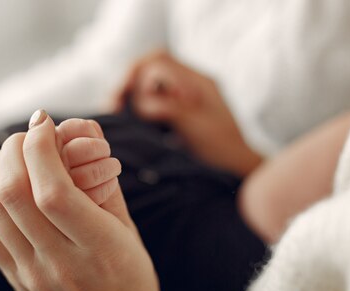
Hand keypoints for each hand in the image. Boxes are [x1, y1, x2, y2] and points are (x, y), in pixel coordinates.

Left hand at [0, 111, 162, 290]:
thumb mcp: (130, 236)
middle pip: (13, 194)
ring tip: (13, 156)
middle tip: (28, 135)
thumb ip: (104, 186)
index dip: (41, 146)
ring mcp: (30, 275)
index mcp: (99, 249)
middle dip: (13, 149)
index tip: (44, 121)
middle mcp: (58, 263)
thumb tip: (80, 137)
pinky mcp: (14, 281)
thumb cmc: (131, 286)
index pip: (53, 190)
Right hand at [112, 50, 261, 176]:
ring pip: (146, 87)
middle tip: (113, 106)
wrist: (237, 170)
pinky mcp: (175, 117)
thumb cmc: (223, 150)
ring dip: (130, 97)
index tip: (126, 95)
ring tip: (115, 113)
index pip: (159, 61)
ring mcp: (181, 101)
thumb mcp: (196, 127)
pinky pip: (150, 105)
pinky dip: (135, 110)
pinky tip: (125, 121)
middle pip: (148, 69)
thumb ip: (169, 108)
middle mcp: (188, 86)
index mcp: (197, 82)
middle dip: (128, 84)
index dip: (139, 75)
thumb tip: (141, 103)